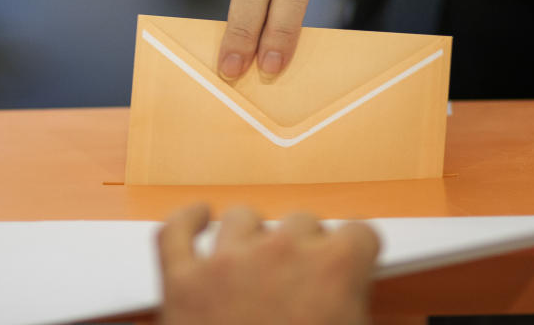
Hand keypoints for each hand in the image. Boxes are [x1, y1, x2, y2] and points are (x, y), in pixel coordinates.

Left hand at [156, 204, 379, 324]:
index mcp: (334, 270)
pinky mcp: (181, 283)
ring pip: (243, 219)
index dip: (356, 253)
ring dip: (253, 236)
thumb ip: (355, 315)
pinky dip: (185, 220)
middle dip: (306, 249)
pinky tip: (197, 217)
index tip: (353, 261)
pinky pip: (175, 232)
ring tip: (257, 261)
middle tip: (303, 284)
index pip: (359, 234)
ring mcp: (226, 264)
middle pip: (301, 222)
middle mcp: (281, 253)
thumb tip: (352, 312)